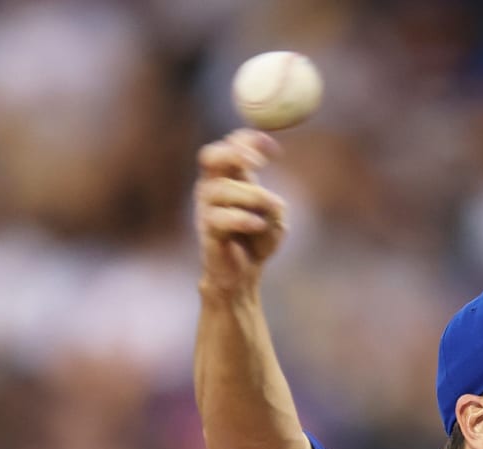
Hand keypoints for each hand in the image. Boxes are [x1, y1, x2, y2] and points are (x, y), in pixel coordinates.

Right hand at [194, 129, 287, 296]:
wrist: (242, 275)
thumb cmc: (256, 241)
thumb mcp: (274, 217)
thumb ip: (272, 204)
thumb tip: (264, 202)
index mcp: (229, 177)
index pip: (231, 145)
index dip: (251, 140)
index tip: (276, 152)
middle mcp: (212, 188)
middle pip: (210, 156)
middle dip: (234, 154)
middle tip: (258, 165)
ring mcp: (207, 209)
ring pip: (221, 189)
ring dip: (252, 196)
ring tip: (268, 213)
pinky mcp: (207, 231)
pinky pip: (219, 218)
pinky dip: (242, 219)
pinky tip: (258, 225)